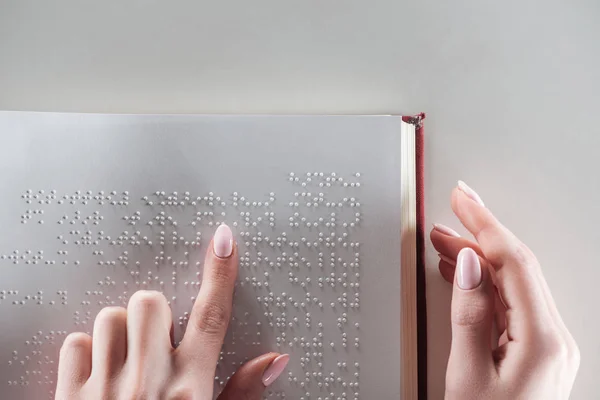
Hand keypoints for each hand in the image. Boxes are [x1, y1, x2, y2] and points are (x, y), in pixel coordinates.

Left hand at [55, 224, 288, 399]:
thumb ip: (242, 394)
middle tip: (157, 341)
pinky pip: (74, 342)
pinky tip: (98, 374)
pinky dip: (85, 352)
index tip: (224, 241)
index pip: (213, 315)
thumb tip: (273, 361)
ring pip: (110, 317)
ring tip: (128, 360)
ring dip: (120, 331)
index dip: (221, 272)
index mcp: (190, 388)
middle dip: (155, 313)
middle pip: (150, 301)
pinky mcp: (68, 397)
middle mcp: (148, 381)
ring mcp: (105, 388)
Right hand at [431, 181, 579, 399]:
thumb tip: (468, 265)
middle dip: (479, 236)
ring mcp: (546, 345)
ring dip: (478, 259)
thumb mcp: (467, 377)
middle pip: (516, 268)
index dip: (485, 224)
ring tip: (444, 240)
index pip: (514, 262)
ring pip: (511, 284)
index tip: (463, 200)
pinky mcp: (534, 352)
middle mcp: (553, 338)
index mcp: (543, 340)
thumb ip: (469, 315)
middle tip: (449, 212)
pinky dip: (482, 285)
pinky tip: (461, 274)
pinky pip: (509, 305)